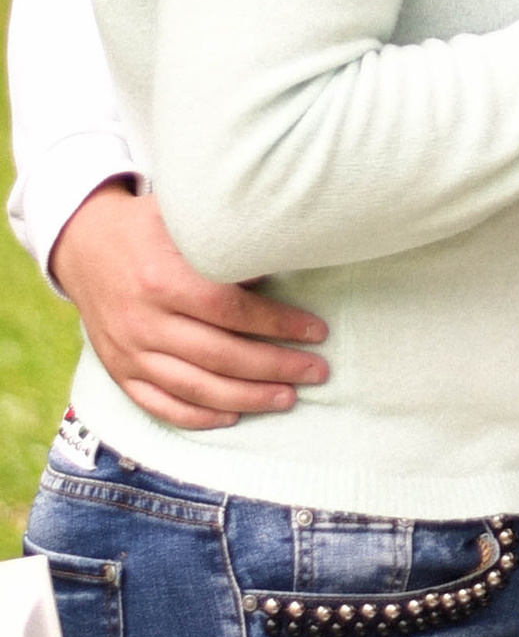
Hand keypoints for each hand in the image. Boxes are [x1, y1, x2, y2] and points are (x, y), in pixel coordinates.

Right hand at [51, 183, 329, 432]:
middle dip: (275, 368)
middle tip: (317, 371)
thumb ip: (229, 241)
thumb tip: (287, 259)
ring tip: (288, 398)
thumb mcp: (186, 220)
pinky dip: (198, 416)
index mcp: (164, 279)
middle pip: (220, 356)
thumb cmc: (150, 227)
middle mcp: (145, 321)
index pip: (232, 311)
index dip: (278, 325)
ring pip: (194, 388)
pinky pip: (159, 404)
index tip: (317, 331)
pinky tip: (233, 416)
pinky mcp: (118, 370)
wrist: (83, 244)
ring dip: (247, 398)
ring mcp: (129, 351)